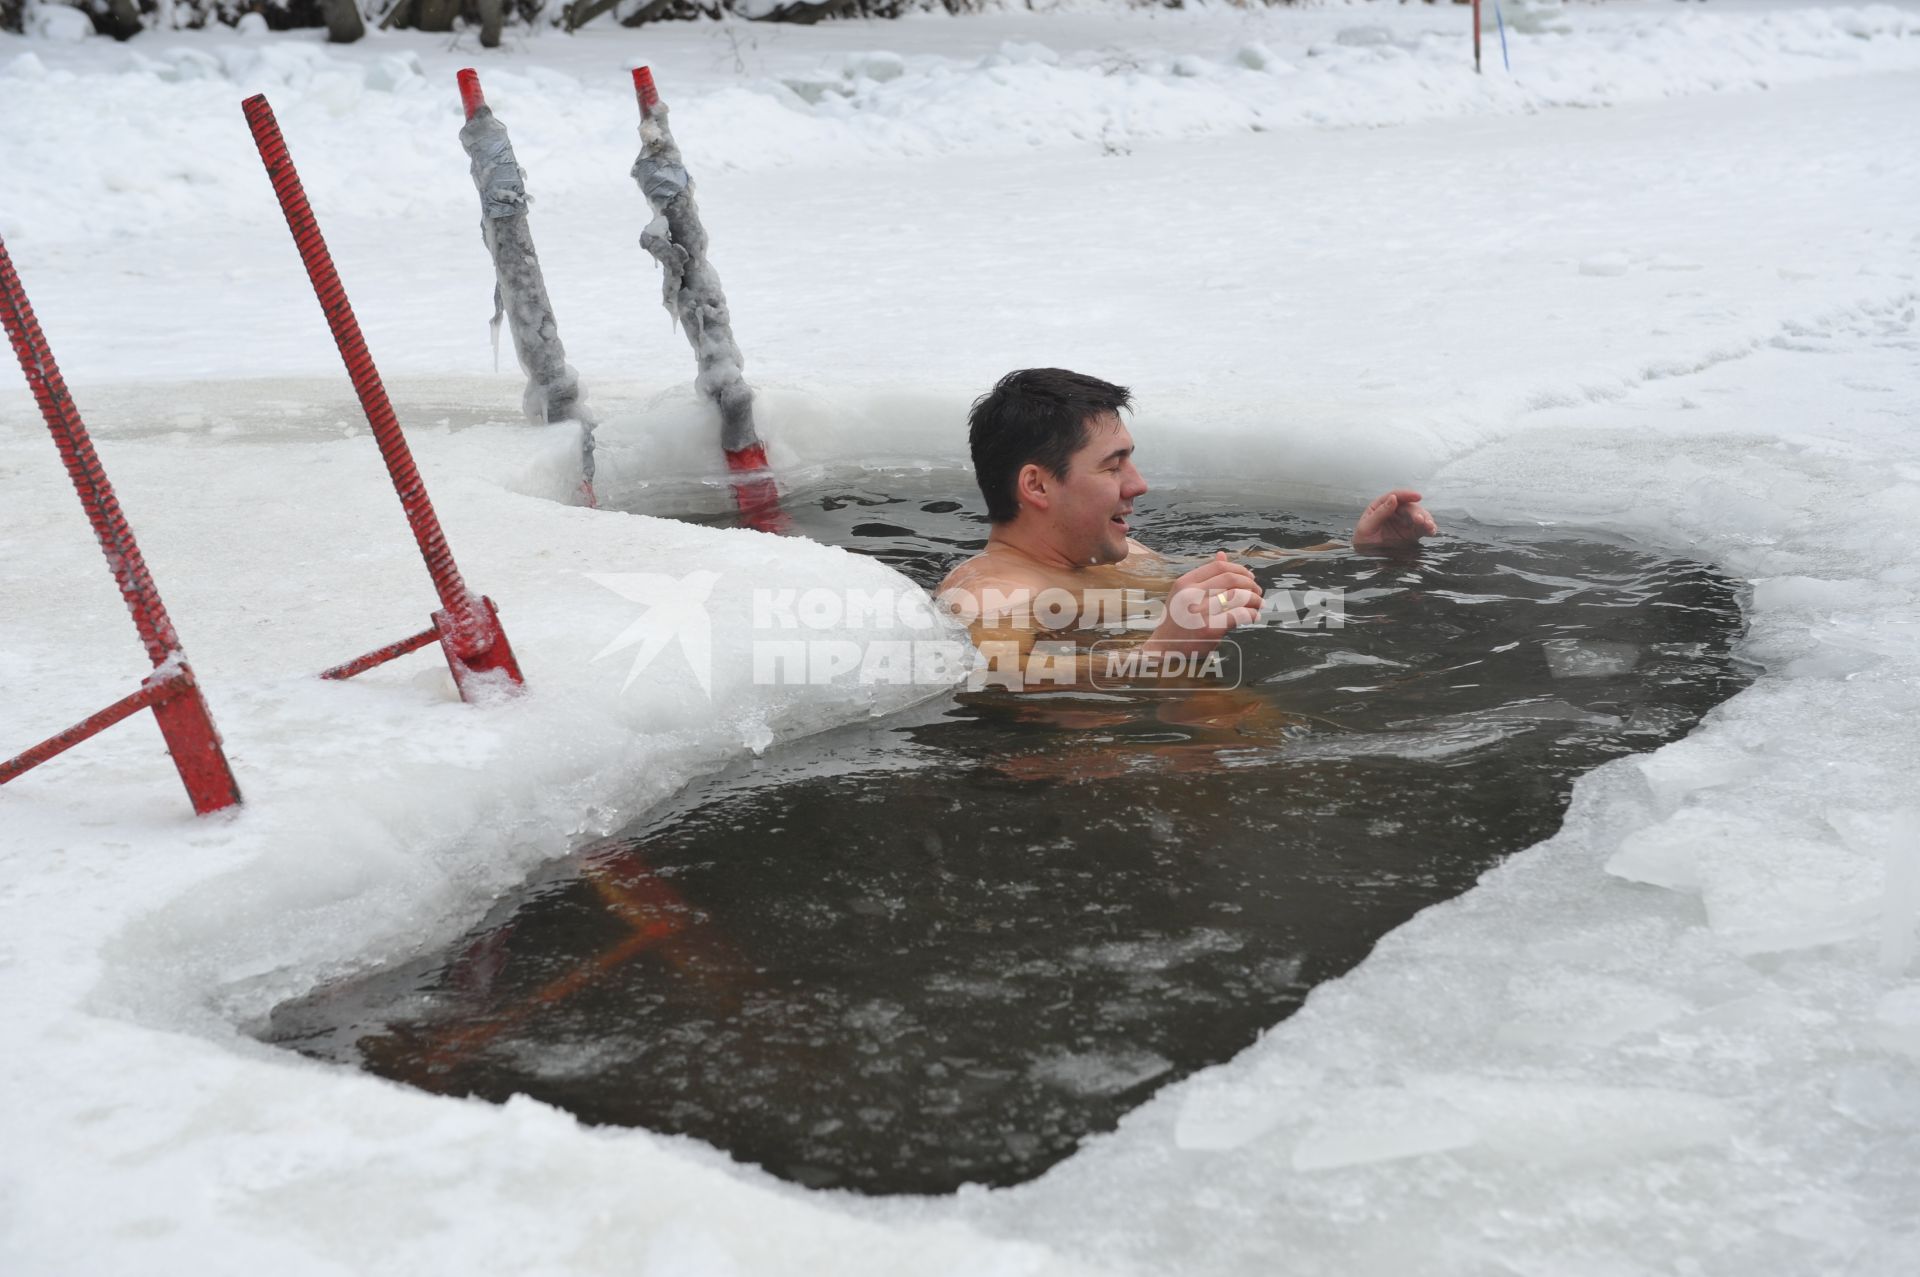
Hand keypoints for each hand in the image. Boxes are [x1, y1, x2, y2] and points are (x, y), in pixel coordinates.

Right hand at [1148, 551, 1262, 653]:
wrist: (1164, 647)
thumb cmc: (1178, 619)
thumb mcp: (1185, 592)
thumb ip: (1205, 575)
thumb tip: (1223, 554)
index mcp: (1185, 582)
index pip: (1219, 566)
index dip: (1239, 569)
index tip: (1249, 577)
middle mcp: (1191, 594)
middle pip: (1231, 579)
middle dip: (1250, 583)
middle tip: (1257, 591)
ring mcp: (1200, 612)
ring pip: (1238, 596)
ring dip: (1254, 599)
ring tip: (1258, 603)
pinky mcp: (1209, 629)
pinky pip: (1238, 615)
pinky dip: (1251, 614)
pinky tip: (1253, 616)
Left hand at [1353, 489, 1436, 548]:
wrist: (1365, 556)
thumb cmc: (1363, 540)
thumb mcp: (1366, 527)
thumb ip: (1379, 513)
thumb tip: (1393, 498)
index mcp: (1381, 506)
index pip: (1395, 496)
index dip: (1406, 494)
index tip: (1417, 496)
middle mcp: (1395, 511)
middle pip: (1409, 507)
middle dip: (1417, 512)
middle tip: (1420, 520)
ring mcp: (1404, 522)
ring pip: (1419, 516)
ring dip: (1426, 519)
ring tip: (1428, 526)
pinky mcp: (1411, 533)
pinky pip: (1422, 529)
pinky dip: (1429, 528)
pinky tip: (1432, 530)